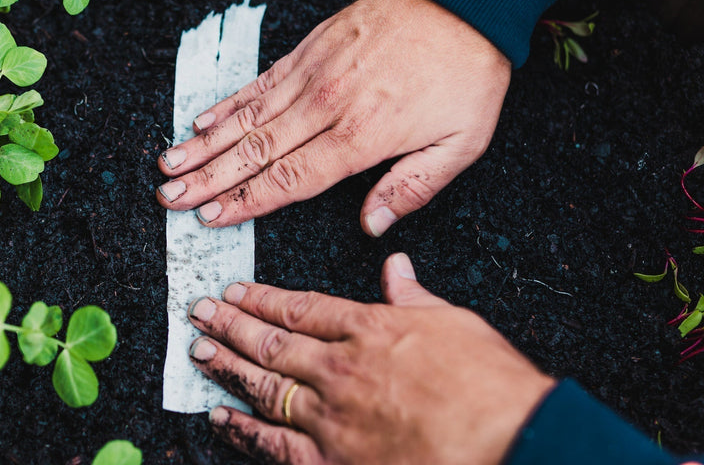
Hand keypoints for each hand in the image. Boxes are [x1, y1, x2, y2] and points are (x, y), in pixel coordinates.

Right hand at [156, 0, 510, 233]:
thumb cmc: (466, 72)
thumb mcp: (462, 142)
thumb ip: (412, 187)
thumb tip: (373, 226)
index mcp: (362, 135)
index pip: (291, 179)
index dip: (246, 201)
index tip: (210, 218)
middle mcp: (327, 105)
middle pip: (255, 151)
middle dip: (208, 178)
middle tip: (168, 197)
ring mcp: (313, 72)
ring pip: (248, 117)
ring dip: (204, 143)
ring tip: (168, 163)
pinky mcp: (310, 46)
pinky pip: (260, 81)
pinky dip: (228, 103)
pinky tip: (202, 119)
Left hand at [187, 253, 555, 463]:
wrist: (512, 444)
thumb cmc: (491, 386)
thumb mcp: (455, 323)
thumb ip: (413, 296)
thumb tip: (396, 266)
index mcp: (369, 328)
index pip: (300, 307)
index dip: (261, 298)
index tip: (235, 290)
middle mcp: (341, 368)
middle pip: (271, 341)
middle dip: (229, 324)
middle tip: (198, 311)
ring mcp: (332, 416)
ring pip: (263, 385)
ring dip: (225, 366)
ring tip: (197, 351)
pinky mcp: (333, 461)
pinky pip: (274, 443)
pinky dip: (241, 429)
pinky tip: (218, 416)